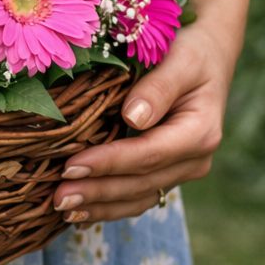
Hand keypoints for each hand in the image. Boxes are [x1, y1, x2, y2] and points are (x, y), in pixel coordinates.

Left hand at [52, 19, 228, 225]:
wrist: (208, 54)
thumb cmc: (191, 50)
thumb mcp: (180, 60)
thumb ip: (158, 88)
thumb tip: (133, 118)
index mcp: (199, 133)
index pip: (147, 154)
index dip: (108, 162)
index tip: (71, 165)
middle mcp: (193, 159)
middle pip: (140, 183)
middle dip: (96, 192)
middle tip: (57, 198)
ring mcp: (180, 169)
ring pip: (138, 196)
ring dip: (100, 206)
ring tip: (62, 209)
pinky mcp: (166, 170)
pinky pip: (138, 194)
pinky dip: (109, 205)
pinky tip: (80, 213)